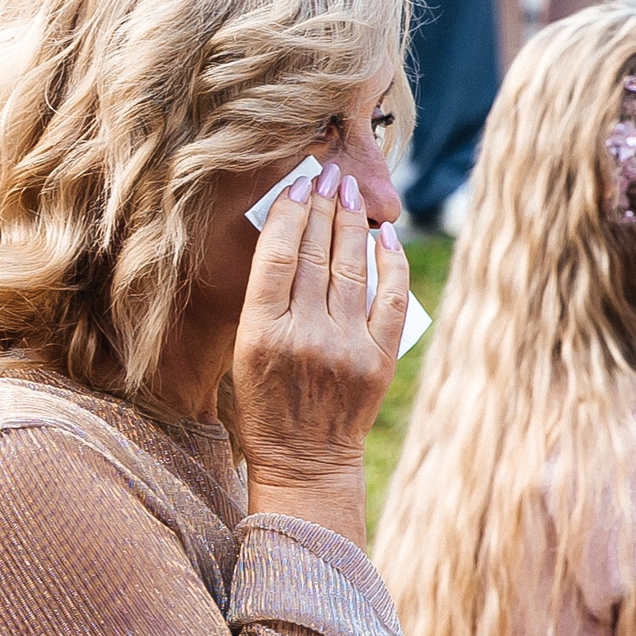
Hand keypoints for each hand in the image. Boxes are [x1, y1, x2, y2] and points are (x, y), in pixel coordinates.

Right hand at [232, 160, 406, 543]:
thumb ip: (264, 300)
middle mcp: (303, 335)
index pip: (278, 254)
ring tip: (349, 191)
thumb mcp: (245, 353)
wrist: (306, 462)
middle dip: (323, 206)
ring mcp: (344, 346)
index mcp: (260, 333)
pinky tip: (384, 236)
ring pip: (351, 266)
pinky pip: (389, 297)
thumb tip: (289, 236)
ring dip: (351, 222)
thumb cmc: (266, 405)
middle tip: (328, 174)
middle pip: (315, 252)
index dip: (290, 211)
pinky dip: (390, 262)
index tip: (298, 184)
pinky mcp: (378, 359)